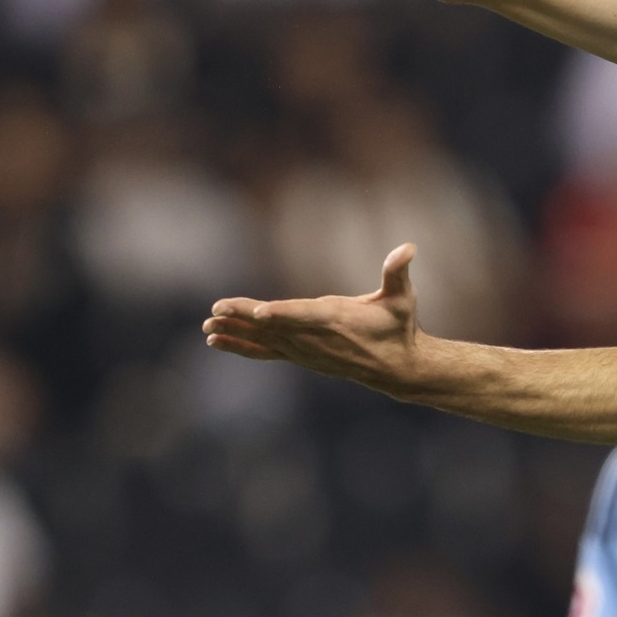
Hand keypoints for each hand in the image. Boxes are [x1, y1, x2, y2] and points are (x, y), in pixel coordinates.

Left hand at [203, 244, 422, 396]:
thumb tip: (408, 247)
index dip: (283, 313)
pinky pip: (264, 351)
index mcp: (336, 319)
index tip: (261, 312)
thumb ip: (398, 272)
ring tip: (207, 327)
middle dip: (244, 318)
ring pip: (264, 340)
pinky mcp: (299, 355)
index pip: (305, 315)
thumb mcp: (403, 298)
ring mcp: (305, 350)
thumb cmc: (400, 327)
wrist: (397, 368)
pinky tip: (217, 341)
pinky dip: (241, 346)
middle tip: (216, 310)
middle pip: (275, 326)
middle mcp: (315, 337)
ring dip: (235, 332)